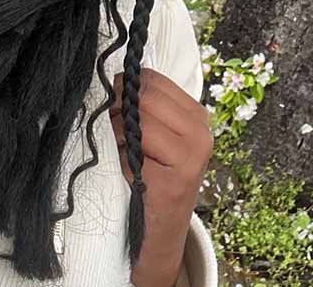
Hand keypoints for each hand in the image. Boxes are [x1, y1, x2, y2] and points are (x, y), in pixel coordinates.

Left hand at [110, 68, 213, 286]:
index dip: (124, 89)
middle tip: (112, 132)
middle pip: (145, 94)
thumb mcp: (151, 139)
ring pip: (140, 116)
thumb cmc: (149, 182)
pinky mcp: (180, 175)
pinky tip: (128, 171)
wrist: (158, 235)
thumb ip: (141, 108)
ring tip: (123, 153)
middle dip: (119, 107)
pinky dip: (123, 154)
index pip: (151, 79)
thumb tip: (110, 80)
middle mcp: (202, 130)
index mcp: (197, 115)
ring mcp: (195, 153)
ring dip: (119, 131)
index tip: (113, 110)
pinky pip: (137, 145)